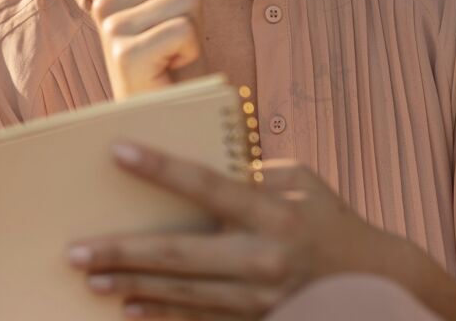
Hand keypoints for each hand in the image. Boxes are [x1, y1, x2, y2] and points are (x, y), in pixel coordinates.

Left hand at [64, 140, 406, 318]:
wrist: (379, 284)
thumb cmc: (331, 219)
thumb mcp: (301, 182)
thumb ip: (251, 172)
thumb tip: (196, 159)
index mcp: (275, 213)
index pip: (208, 186)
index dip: (162, 169)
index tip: (118, 152)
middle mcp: (264, 258)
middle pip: (180, 255)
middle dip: (124, 253)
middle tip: (76, 251)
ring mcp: (260, 298)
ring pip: (182, 294)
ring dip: (132, 285)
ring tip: (90, 278)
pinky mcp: (258, 320)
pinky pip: (201, 319)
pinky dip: (162, 313)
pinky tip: (129, 306)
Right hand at [92, 0, 206, 99]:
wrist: (163, 114)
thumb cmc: (172, 63)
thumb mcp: (175, 7)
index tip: (178, 10)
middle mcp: (104, 4)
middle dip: (195, 4)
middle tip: (179, 36)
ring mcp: (112, 29)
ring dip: (194, 31)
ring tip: (174, 53)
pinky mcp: (126, 53)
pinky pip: (185, 29)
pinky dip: (191, 51)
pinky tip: (172, 67)